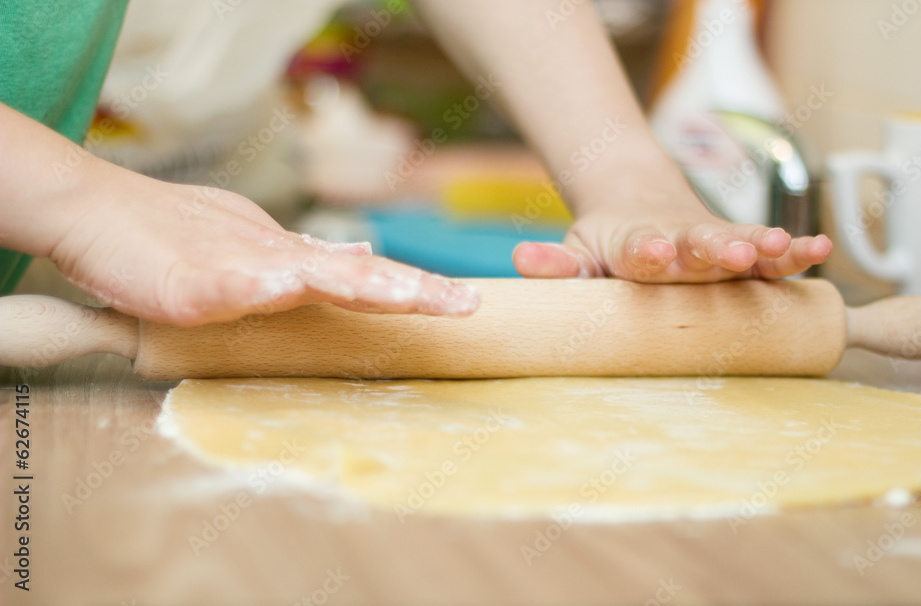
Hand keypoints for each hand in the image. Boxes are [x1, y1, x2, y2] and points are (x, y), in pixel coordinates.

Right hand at [48, 163, 478, 325]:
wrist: (94, 212)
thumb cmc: (169, 235)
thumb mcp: (250, 252)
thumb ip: (300, 263)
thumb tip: (354, 260)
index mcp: (291, 262)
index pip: (366, 277)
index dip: (416, 288)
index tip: (467, 301)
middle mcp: (275, 260)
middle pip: (355, 275)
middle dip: (413, 289)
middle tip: (464, 302)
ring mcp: (235, 267)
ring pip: (307, 274)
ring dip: (359, 283)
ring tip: (406, 296)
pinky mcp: (187, 281)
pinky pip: (225, 285)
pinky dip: (254, 284)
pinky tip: (279, 288)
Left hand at [513, 180, 831, 282]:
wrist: (635, 197)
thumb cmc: (607, 243)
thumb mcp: (578, 253)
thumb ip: (557, 265)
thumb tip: (522, 262)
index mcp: (635, 246)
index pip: (641, 250)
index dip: (649, 252)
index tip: (657, 252)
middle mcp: (679, 241)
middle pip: (700, 244)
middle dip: (717, 249)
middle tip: (735, 254)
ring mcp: (712, 243)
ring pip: (742, 243)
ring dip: (763, 248)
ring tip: (787, 250)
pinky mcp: (738, 248)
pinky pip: (769, 252)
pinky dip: (793, 251)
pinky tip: (820, 250)